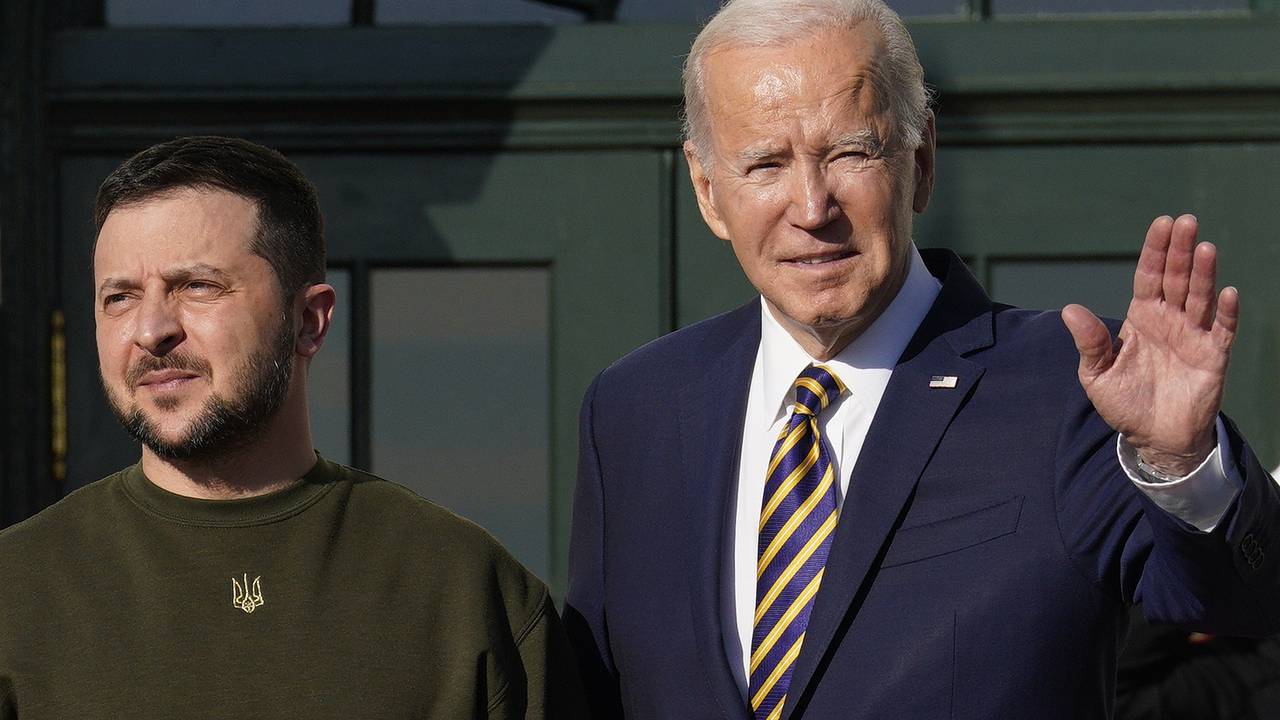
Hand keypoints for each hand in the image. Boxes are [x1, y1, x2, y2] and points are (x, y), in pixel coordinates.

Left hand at [1062, 215, 1237, 475]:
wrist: (1153, 437)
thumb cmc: (1124, 402)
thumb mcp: (1097, 375)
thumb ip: (1090, 343)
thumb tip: (1069, 309)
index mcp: (1141, 318)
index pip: (1148, 276)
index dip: (1154, 251)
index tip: (1161, 223)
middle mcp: (1169, 320)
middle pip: (1176, 278)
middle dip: (1180, 250)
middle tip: (1185, 221)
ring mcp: (1193, 336)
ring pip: (1200, 298)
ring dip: (1203, 274)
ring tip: (1205, 247)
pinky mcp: (1213, 357)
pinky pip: (1222, 330)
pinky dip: (1225, 312)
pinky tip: (1227, 293)